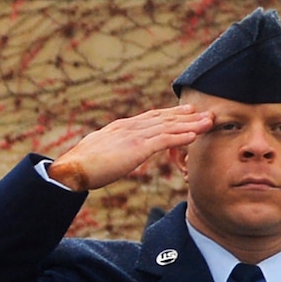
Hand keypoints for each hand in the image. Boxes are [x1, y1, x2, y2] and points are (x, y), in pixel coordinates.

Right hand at [50, 105, 213, 189]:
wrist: (71, 169)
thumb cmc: (80, 165)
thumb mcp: (99, 152)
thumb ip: (112, 149)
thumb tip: (115, 154)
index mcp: (120, 128)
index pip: (151, 118)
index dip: (170, 114)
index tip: (186, 112)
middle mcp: (129, 127)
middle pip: (163, 118)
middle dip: (186, 116)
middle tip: (206, 113)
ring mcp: (133, 136)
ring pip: (168, 127)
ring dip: (190, 124)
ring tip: (209, 122)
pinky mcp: (136, 148)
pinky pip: (164, 140)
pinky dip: (180, 136)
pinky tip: (194, 135)